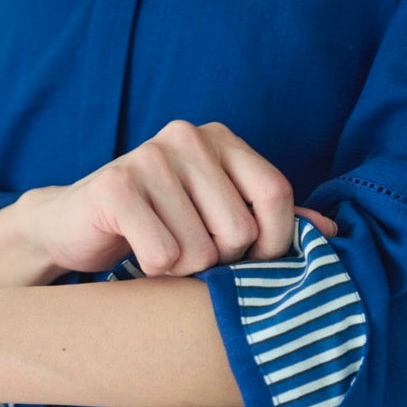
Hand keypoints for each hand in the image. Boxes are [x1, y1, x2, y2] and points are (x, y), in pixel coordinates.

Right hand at [25, 119, 336, 276]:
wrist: (74, 227)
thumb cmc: (156, 225)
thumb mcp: (217, 217)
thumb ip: (272, 221)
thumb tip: (333, 232)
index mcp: (220, 138)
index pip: (276, 193)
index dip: (274, 242)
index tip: (252, 263)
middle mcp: (187, 136)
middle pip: (239, 229)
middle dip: (219, 262)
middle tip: (191, 256)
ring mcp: (149, 157)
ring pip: (201, 250)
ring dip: (183, 271)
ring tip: (162, 253)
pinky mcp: (115, 187)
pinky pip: (164, 255)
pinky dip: (153, 270)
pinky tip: (137, 253)